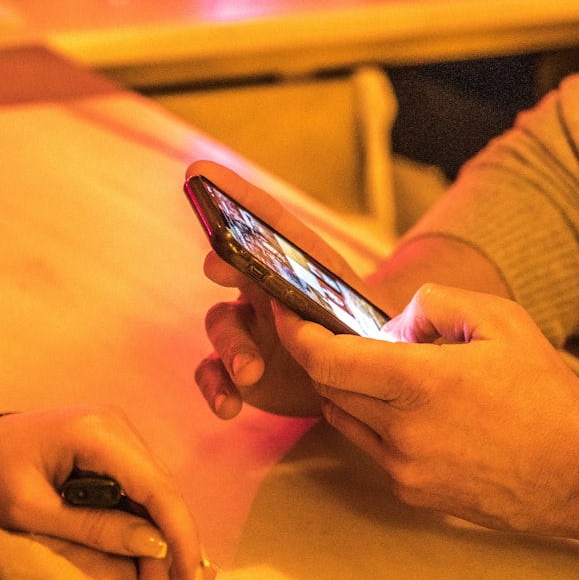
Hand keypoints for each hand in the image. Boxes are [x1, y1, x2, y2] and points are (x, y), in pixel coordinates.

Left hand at [0, 403, 215, 579]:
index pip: (156, 487)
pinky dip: (144, 525)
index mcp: (96, 431)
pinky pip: (139, 488)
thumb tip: (156, 547)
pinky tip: (149, 559)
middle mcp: (116, 423)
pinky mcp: (110, 445)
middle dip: (173, 547)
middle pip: (162, 490)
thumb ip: (94, 529)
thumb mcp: (32, 511)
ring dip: (161, 540)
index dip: (179, 536)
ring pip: (155, 492)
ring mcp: (115, 431)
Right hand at [188, 159, 372, 418]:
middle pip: (232, 267)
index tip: (200, 173)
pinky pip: (212, 372)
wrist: (368, 385)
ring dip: (230, 346)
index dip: (234, 194)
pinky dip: (216, 387)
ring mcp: (250, 329)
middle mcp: (266, 289)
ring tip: (249, 372)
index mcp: (299, 265)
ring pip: (220, 325)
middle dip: (224, 264)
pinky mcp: (240, 370)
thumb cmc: (369, 344)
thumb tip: (378, 324)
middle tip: (220, 266)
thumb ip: (365, 318)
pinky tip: (228, 406)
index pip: (266, 220)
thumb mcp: (377, 326)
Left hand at [271, 283, 578, 536]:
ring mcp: (403, 467)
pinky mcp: (410, 491)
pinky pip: (369, 446)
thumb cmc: (543, 390)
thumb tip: (389, 325)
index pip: (326, 360)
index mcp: (420, 383)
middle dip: (322, 356)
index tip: (285, 314)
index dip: (297, 334)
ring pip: (343, 418)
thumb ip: (433, 304)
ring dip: (345, 389)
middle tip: (334, 332)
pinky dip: (371, 420)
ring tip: (382, 370)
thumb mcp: (498, 319)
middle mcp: (402, 431)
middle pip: (328, 387)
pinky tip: (407, 407)